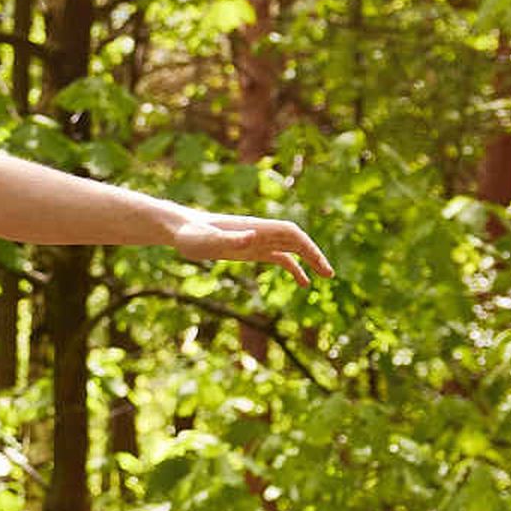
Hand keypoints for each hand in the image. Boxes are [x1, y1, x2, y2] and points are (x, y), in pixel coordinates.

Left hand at [173, 210, 332, 282]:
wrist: (180, 230)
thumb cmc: (192, 235)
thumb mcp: (209, 239)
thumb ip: (230, 238)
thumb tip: (253, 237)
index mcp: (255, 228)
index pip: (290, 234)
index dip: (307, 246)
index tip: (319, 263)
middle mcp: (260, 232)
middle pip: (296, 241)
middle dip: (314, 255)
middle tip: (330, 274)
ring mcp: (257, 241)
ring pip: (291, 249)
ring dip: (309, 260)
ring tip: (325, 277)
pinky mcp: (250, 250)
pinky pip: (278, 257)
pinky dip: (293, 268)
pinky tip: (302, 282)